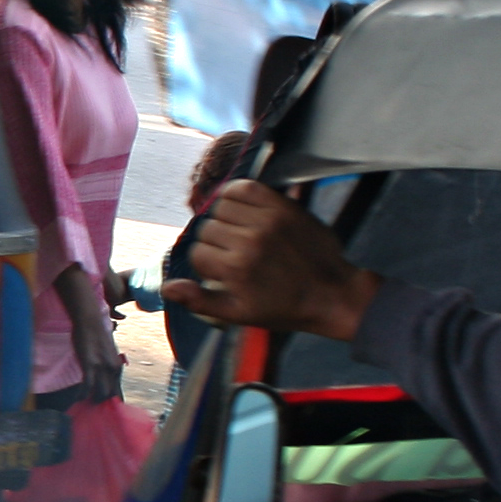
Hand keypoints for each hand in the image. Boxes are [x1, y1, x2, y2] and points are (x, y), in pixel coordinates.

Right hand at [57, 263, 124, 404]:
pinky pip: (87, 386)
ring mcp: (102, 368)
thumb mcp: (107, 353)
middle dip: (101, 405)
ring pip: (100, 393)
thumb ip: (107, 366)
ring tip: (84, 406)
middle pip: (110, 395)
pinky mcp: (89, 365)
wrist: (90, 321)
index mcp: (117, 367)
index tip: (106, 411)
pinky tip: (78, 399)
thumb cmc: (96, 335)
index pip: (118, 391)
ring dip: (92, 401)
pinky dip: (82, 394)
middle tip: (92, 411)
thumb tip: (103, 377)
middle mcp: (113, 369)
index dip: (112, 403)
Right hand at [161, 181, 380, 345]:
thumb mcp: (240, 314)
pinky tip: (242, 209)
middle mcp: (248, 241)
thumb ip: (200, 300)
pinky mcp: (282, 206)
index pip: (197, 251)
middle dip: (216, 242)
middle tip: (234, 254)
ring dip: (225, 218)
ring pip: (221, 206)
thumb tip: (168, 287)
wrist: (332, 294)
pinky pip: (244, 187)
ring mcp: (267, 220)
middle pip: (207, 228)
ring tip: (240, 233)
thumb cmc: (284, 308)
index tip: (223, 271)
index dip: (207, 263)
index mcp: (235, 269)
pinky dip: (236, 193)